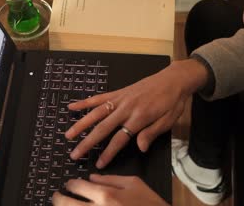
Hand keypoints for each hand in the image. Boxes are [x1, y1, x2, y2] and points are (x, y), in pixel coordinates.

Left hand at [52, 174, 168, 205]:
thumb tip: (92, 177)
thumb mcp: (134, 183)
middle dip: (58, 199)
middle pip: (66, 205)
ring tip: (63, 205)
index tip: (68, 185)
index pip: (77, 187)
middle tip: (57, 196)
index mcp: (106, 195)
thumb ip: (110, 179)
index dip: (70, 185)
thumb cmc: (150, 204)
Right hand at [66, 59, 208, 167]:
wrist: (174, 79)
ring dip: (81, 124)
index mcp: (140, 117)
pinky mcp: (119, 92)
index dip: (108, 152)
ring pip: (96, 113)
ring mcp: (121, 98)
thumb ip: (151, 133)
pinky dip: (85, 102)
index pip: (120, 139)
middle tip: (75, 154)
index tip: (98, 163)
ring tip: (68, 135)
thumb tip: (140, 148)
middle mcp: (127, 108)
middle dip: (88, 142)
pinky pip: (99, 97)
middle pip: (103, 128)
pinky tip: (72, 106)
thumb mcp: (168, 120)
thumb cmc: (172, 102)